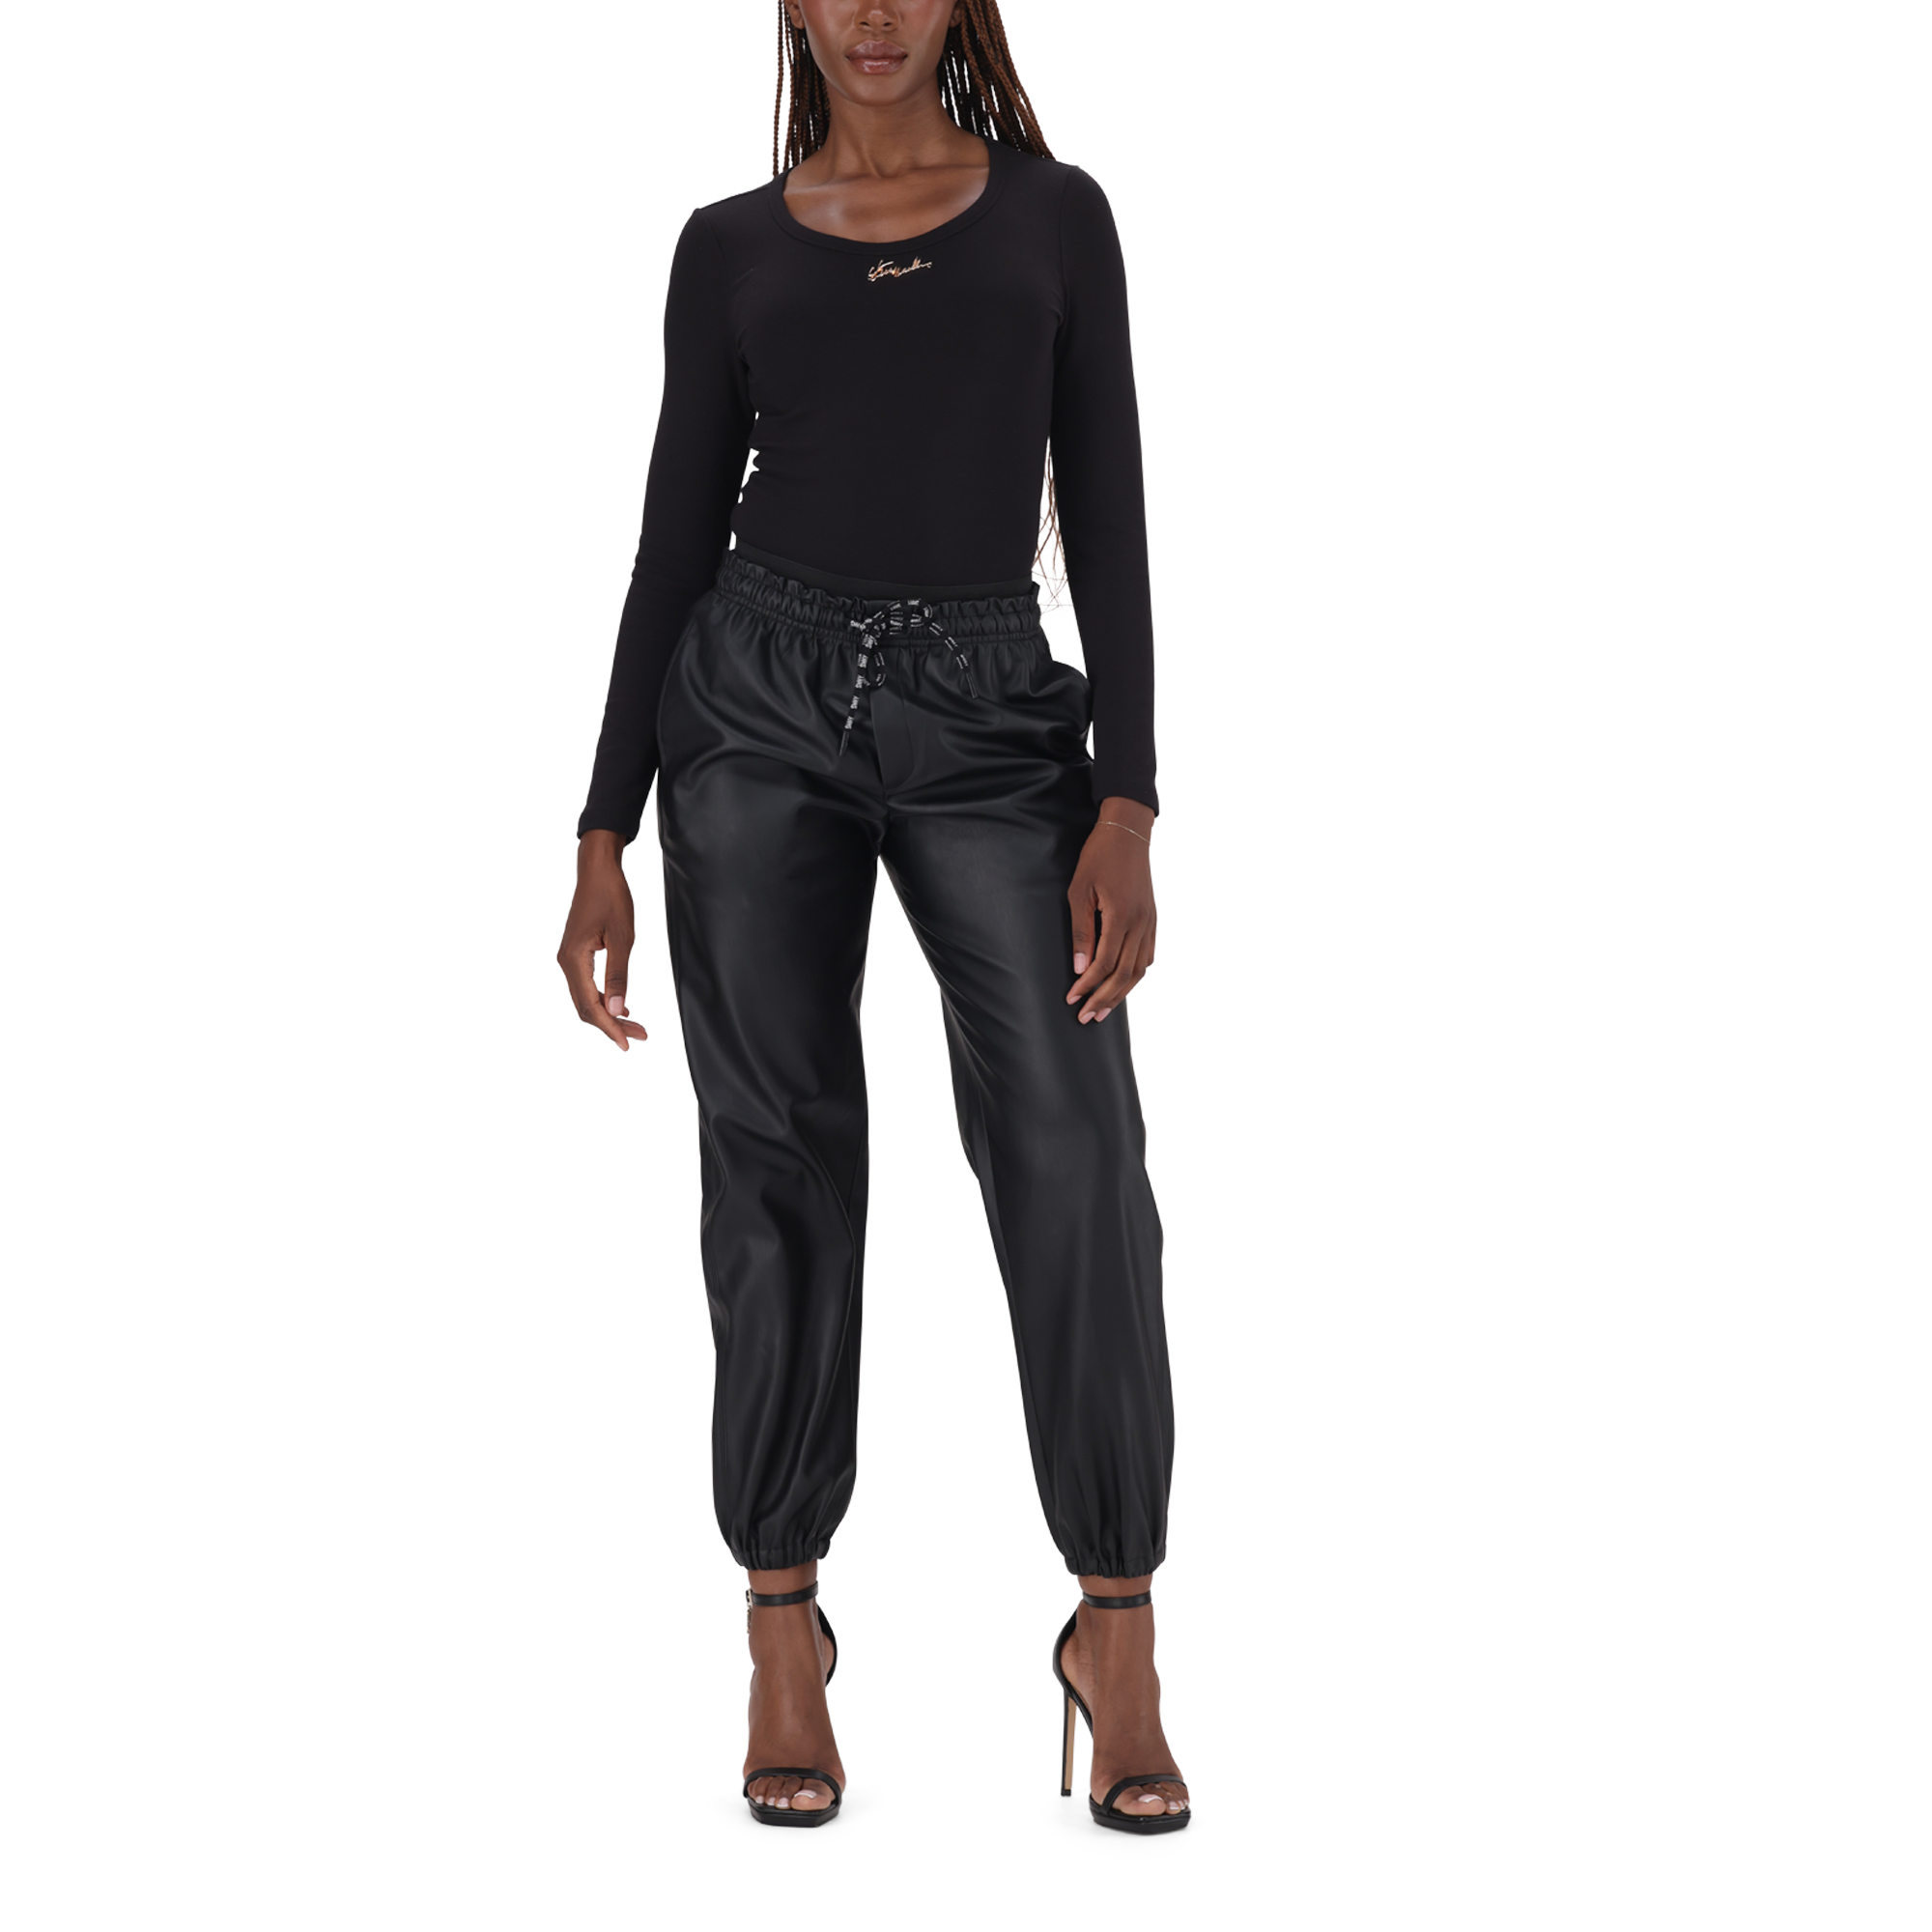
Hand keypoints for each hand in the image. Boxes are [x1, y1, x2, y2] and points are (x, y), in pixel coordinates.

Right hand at [559, 829, 655, 1050]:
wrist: (597, 872)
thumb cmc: (611, 898)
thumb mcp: (621, 938)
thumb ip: (618, 975)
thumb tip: (616, 1009)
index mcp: (574, 959)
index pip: (590, 1005)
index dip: (610, 1026)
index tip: (628, 1041)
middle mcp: (566, 962)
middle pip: (585, 1006)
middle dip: (611, 1024)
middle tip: (637, 1036)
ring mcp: (569, 958)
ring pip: (585, 997)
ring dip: (607, 1013)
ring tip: (633, 1026)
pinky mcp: (576, 954)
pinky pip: (586, 985)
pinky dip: (602, 998)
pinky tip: (620, 1005)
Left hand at [1065, 797, 1157, 1022]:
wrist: (1127, 833)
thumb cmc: (1098, 858)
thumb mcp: (1079, 891)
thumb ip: (1081, 931)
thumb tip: (1080, 968)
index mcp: (1121, 917)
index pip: (1104, 964)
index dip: (1087, 986)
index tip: (1071, 999)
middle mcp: (1140, 923)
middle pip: (1124, 974)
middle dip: (1104, 999)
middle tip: (1086, 1018)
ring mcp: (1149, 922)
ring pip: (1139, 969)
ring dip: (1120, 993)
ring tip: (1103, 1011)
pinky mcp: (1151, 918)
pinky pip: (1147, 955)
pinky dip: (1135, 975)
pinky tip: (1123, 985)